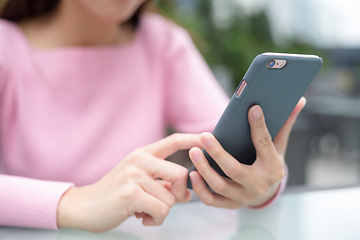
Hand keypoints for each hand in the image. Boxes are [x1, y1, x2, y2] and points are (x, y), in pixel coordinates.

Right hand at [57, 133, 201, 231]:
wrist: (85, 206)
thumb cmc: (116, 194)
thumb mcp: (139, 181)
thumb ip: (162, 182)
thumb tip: (188, 193)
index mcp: (143, 154)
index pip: (173, 141)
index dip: (192, 140)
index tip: (208, 137)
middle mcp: (139, 160)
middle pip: (181, 174)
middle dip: (178, 194)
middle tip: (163, 203)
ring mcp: (134, 175)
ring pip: (171, 197)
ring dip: (163, 211)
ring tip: (145, 211)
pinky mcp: (130, 193)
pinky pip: (162, 210)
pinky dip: (156, 219)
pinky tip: (143, 217)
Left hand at [189, 97, 305, 208]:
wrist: (266, 192)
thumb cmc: (269, 162)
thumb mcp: (279, 145)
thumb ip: (285, 124)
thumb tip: (298, 100)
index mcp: (273, 167)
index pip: (265, 144)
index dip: (259, 125)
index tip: (251, 108)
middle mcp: (259, 185)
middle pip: (235, 170)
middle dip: (218, 153)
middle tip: (204, 136)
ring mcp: (244, 197)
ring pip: (220, 185)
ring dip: (204, 169)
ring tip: (193, 151)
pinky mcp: (231, 205)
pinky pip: (212, 200)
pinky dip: (200, 188)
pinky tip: (192, 173)